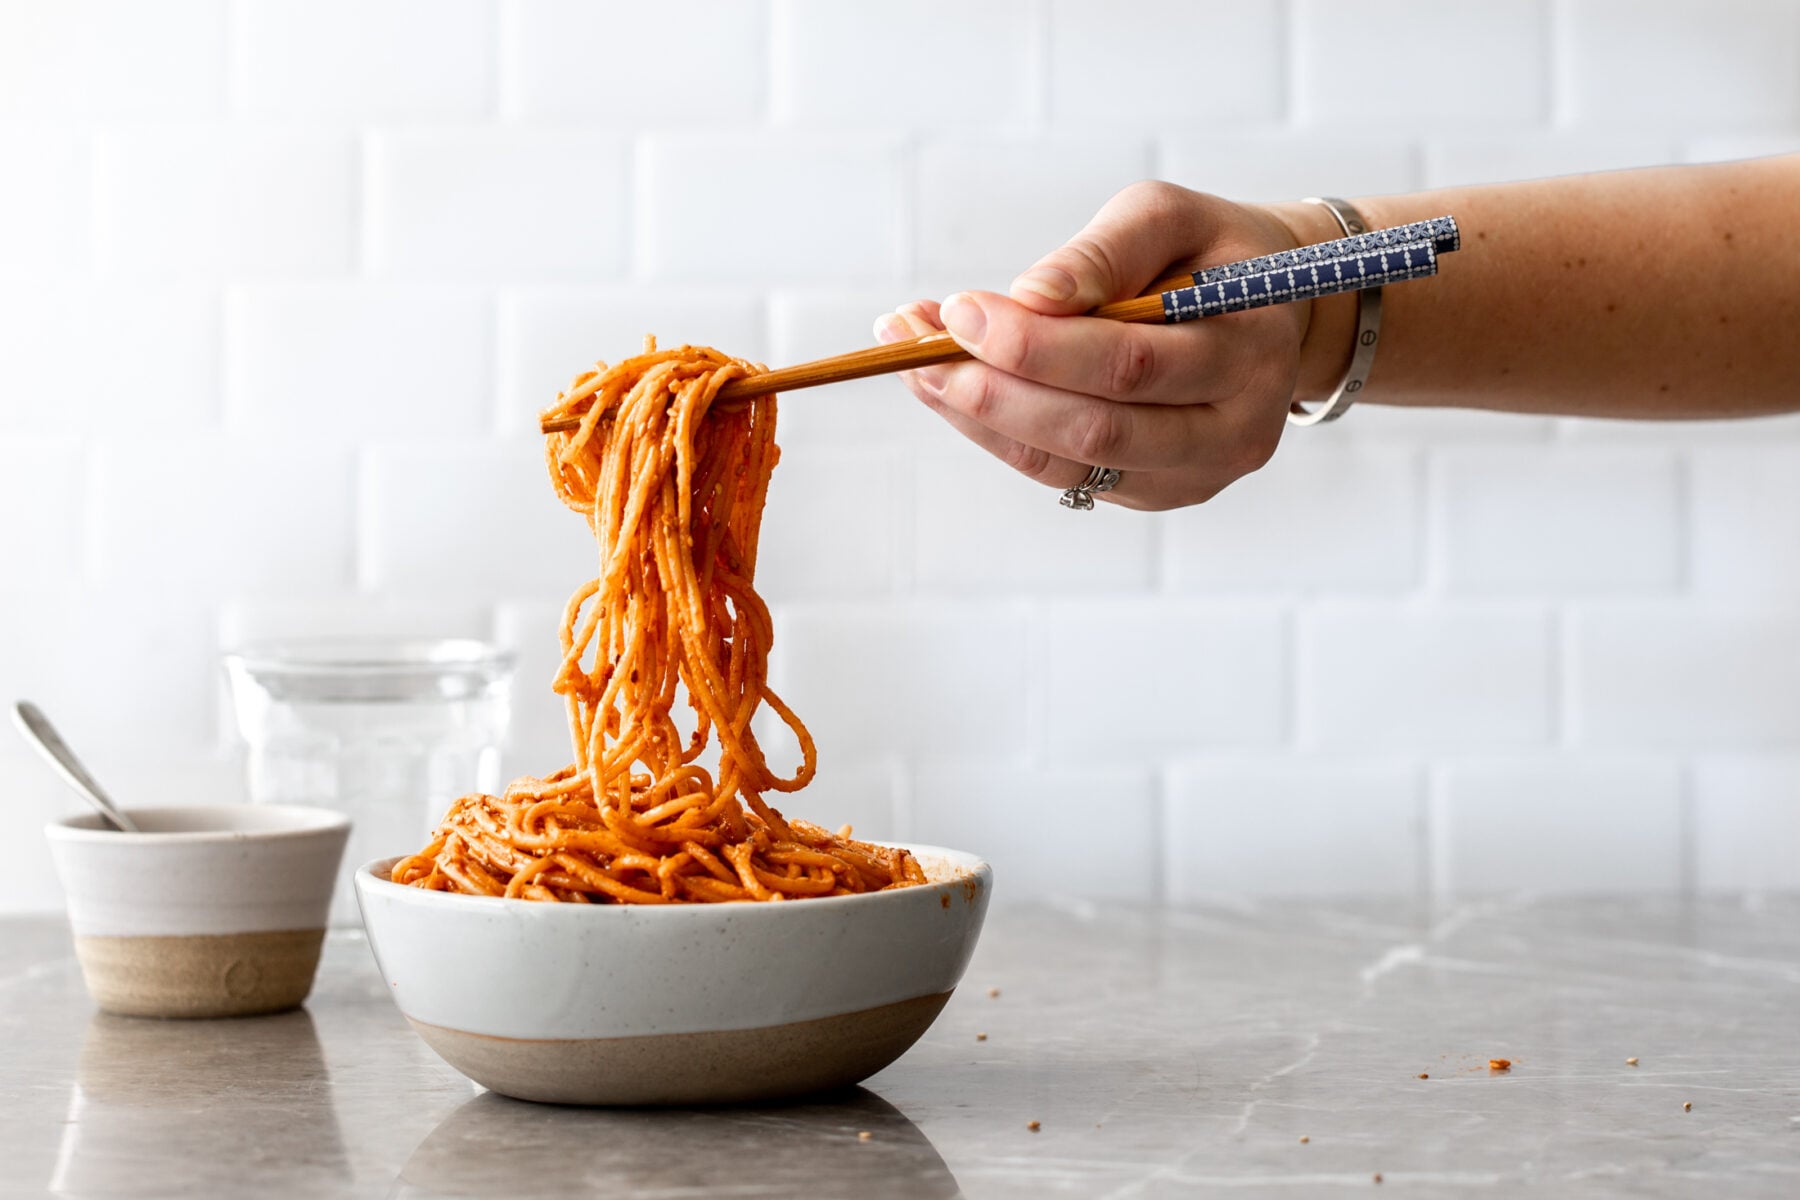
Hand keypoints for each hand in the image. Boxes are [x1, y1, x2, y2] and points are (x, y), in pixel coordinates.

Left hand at [875, 181, 1326, 510]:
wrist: (1266, 311)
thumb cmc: (1208, 252)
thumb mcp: (1169, 217)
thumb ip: (1105, 250)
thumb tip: (1033, 295)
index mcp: (1252, 352)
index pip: (1131, 363)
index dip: (1037, 345)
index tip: (959, 310)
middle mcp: (1236, 429)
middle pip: (1097, 429)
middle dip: (995, 390)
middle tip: (915, 347)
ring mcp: (1196, 474)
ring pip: (1071, 465)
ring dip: (981, 418)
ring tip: (916, 367)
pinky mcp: (1156, 493)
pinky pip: (1065, 476)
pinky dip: (999, 435)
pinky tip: (953, 391)